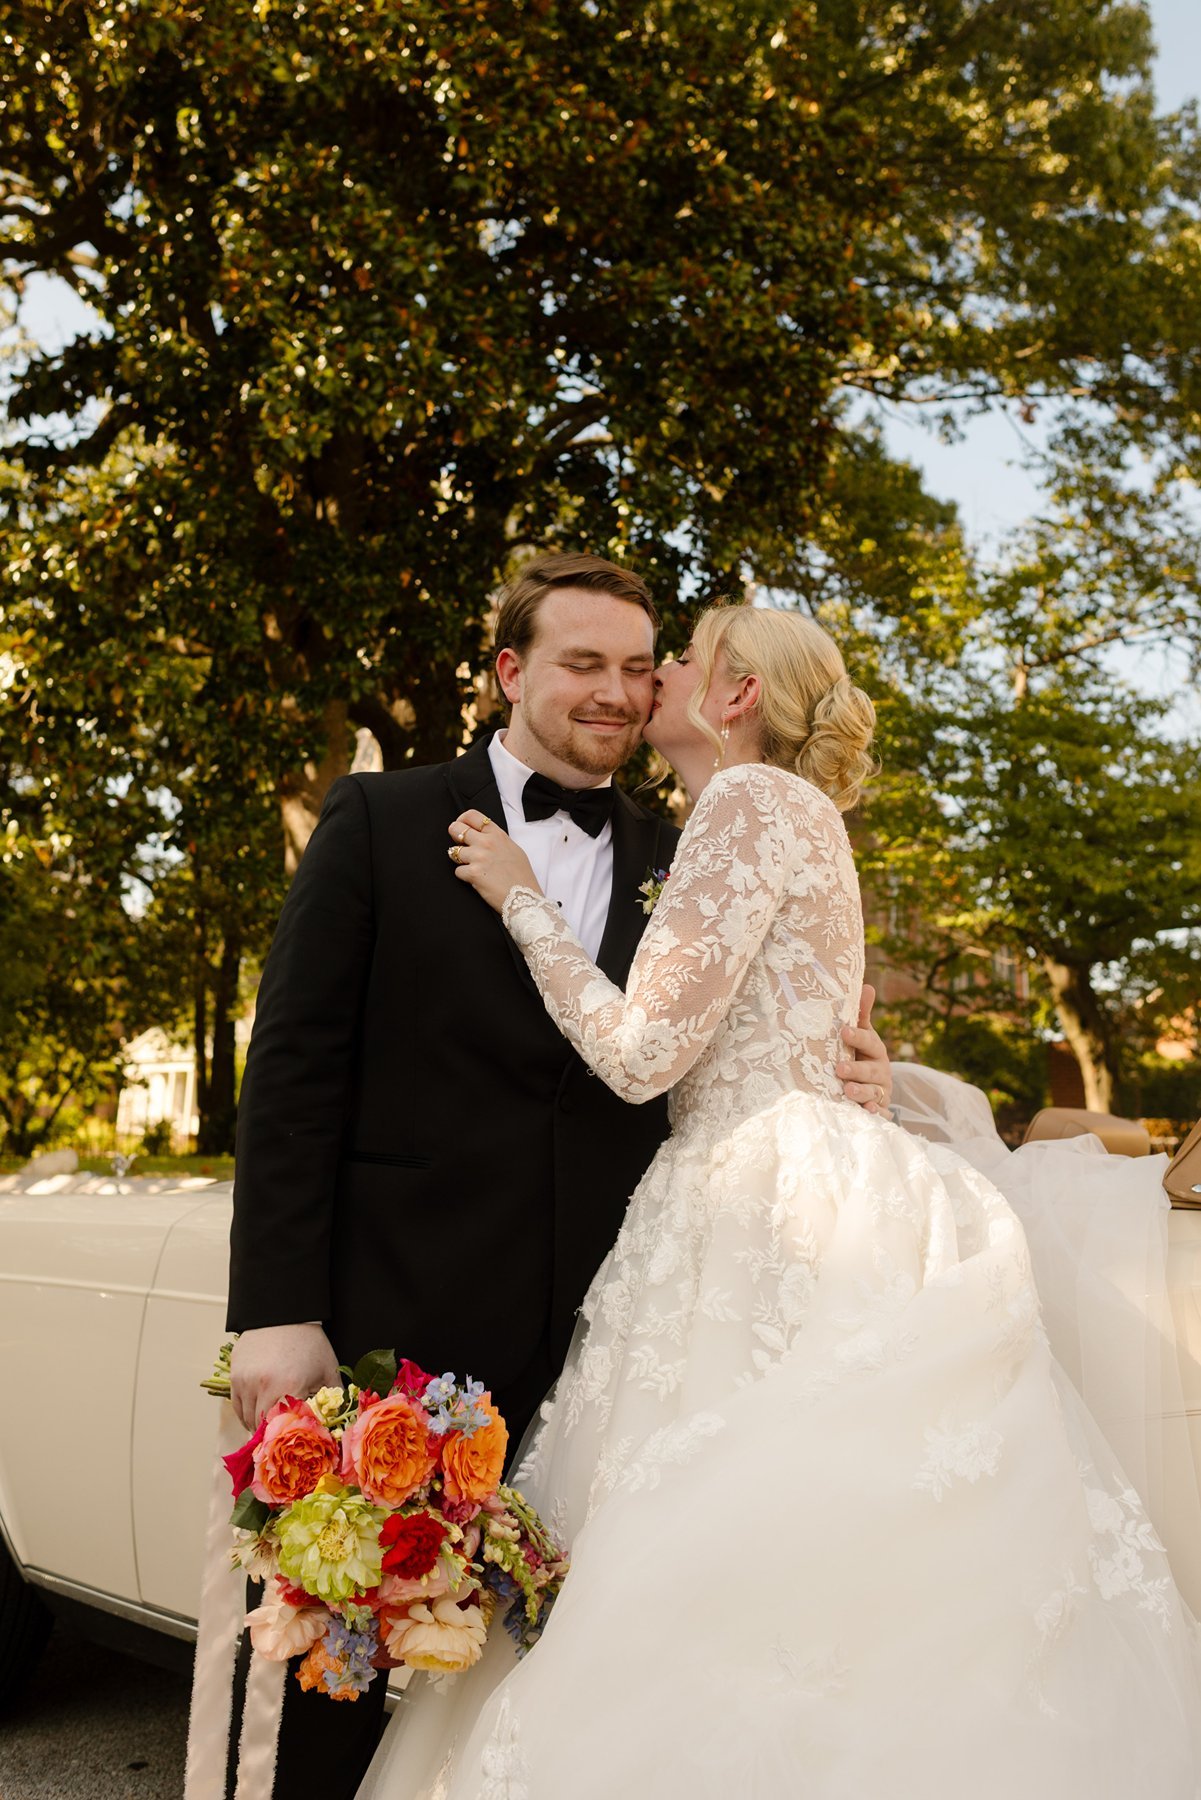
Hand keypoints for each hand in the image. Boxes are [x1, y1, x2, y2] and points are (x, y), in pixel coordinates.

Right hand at [229, 1323, 339, 1430]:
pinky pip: (236, 1404)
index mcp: (288, 1387)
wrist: (285, 1313)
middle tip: (280, 1439)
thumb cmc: (310, 1343)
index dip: (286, 1439)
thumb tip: (342, 1423)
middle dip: (271, 1435)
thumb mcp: (328, 1369)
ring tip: (270, 1425)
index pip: (282, 1429)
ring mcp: (245, 1380)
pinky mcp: (234, 1374)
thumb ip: (336, 1398)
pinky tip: (257, 1413)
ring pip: (246, 1417)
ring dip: (257, 1425)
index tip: (292, 1444)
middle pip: (261, 1426)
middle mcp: (263, 1385)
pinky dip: (245, 1413)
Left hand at [448, 809, 539, 912]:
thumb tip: (484, 837)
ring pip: (454, 852)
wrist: (524, 898)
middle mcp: (487, 843)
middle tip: (459, 844)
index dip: (462, 820)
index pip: (472, 816)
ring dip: (460, 860)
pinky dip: (464, 876)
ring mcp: (479, 857)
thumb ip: (497, 840)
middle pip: (456, 829)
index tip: (460, 825)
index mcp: (498, 835)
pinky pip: (458, 871)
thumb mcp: (514, 850)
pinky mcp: (473, 873)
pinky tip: (477, 880)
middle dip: (454, 836)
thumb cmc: (522, 878)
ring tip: (473, 866)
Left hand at [835, 983, 891, 1115]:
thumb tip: (867, 985)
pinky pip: (877, 1112)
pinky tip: (866, 1112)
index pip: (868, 1041)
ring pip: (873, 1091)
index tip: (844, 1030)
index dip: (857, 1036)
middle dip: (856, 1069)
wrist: (875, 1085)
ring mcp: (881, 1090)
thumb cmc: (863, 1054)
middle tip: (839, 1068)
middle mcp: (881, 1070)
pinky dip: (873, 1112)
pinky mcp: (879, 1107)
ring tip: (847, 1091)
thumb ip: (861, 1014)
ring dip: (861, 1091)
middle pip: (870, 1069)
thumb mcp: (862, 1036)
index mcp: (875, 1049)